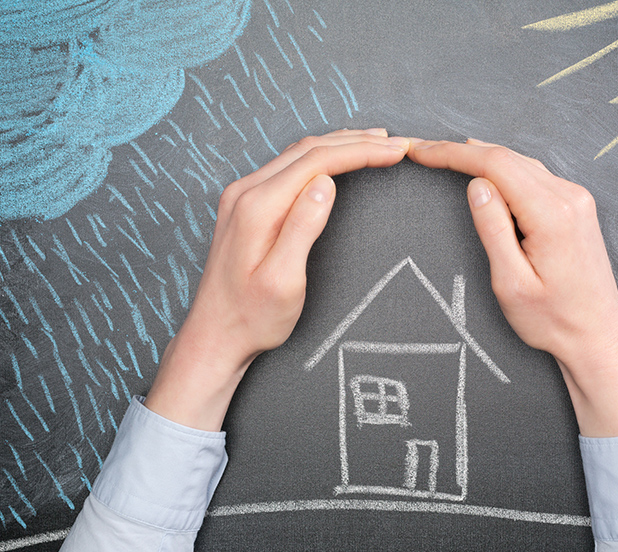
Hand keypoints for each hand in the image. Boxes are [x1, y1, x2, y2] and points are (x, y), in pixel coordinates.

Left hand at [146, 129, 409, 429]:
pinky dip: (319, 157)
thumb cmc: (252, 317)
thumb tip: (325, 183)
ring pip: (298, 154)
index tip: (396, 151)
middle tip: (396, 144)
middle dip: (356, 142)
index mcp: (257, 207)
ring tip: (375, 143)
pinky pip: (288, 167)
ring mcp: (242, 196)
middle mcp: (246, 192)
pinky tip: (336, 160)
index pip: (318, 161)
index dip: (361, 152)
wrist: (214, 334)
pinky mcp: (245, 205)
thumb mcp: (283, 282)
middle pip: (308, 149)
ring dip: (338, 145)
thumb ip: (302, 228)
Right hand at [408, 139, 617, 436]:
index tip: (422, 151)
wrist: (598, 336)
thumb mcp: (511, 282)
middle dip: (463, 150)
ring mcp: (577, 200)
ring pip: (522, 163)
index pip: (495, 164)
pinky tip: (487, 173)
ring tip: (447, 156)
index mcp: (551, 214)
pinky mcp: (577, 207)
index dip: (453, 153)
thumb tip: (476, 186)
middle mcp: (569, 197)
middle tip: (425, 151)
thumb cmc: (553, 319)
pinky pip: (535, 175)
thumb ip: (493, 229)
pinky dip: (505, 169)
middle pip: (508, 157)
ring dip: (484, 157)